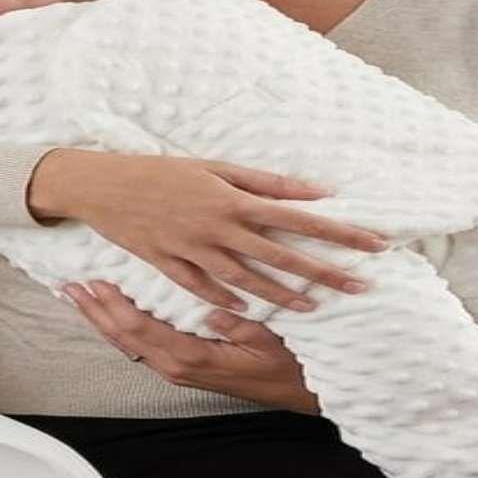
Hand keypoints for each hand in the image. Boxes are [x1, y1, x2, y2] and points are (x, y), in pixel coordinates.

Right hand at [26, 149, 386, 312]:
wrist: (105, 184)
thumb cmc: (164, 169)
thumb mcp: (216, 166)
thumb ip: (266, 182)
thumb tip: (314, 189)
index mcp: (232, 201)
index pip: (298, 219)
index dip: (337, 232)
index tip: (372, 243)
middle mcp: (218, 230)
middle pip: (282, 256)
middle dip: (324, 272)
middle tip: (361, 285)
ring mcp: (194, 252)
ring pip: (246, 281)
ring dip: (282, 295)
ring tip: (314, 307)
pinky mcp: (171, 267)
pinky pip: (204, 291)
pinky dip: (227, 302)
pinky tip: (250, 311)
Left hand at [64, 281, 319, 413]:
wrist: (298, 391)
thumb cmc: (285, 362)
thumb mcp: (267, 339)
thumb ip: (237, 325)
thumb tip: (209, 308)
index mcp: (190, 358)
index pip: (139, 329)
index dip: (112, 305)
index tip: (92, 281)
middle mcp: (175, 367)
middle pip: (122, 337)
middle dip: (94, 312)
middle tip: (69, 285)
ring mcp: (177, 369)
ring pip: (127, 343)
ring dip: (102, 320)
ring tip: (80, 297)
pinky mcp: (182, 366)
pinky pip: (141, 346)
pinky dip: (120, 328)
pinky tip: (111, 314)